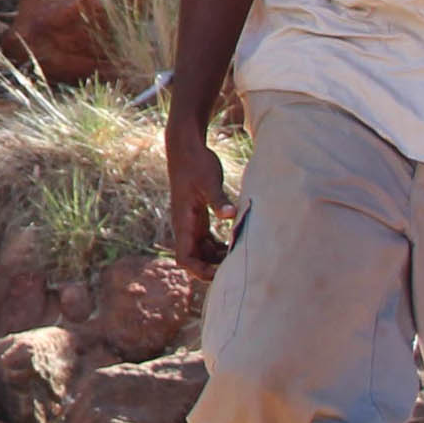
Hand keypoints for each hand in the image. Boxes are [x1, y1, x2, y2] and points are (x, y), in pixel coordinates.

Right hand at [169, 120, 231, 267]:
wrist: (186, 148)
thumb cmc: (196, 164)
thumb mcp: (210, 181)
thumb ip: (219, 200)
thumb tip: (231, 215)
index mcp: (184, 222)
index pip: (185, 259)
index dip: (200, 271)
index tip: (221, 273)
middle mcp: (185, 226)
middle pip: (194, 260)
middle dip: (212, 268)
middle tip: (237, 267)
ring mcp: (191, 222)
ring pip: (201, 251)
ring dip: (217, 258)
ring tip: (239, 255)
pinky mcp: (198, 216)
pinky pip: (206, 240)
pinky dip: (219, 246)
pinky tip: (235, 242)